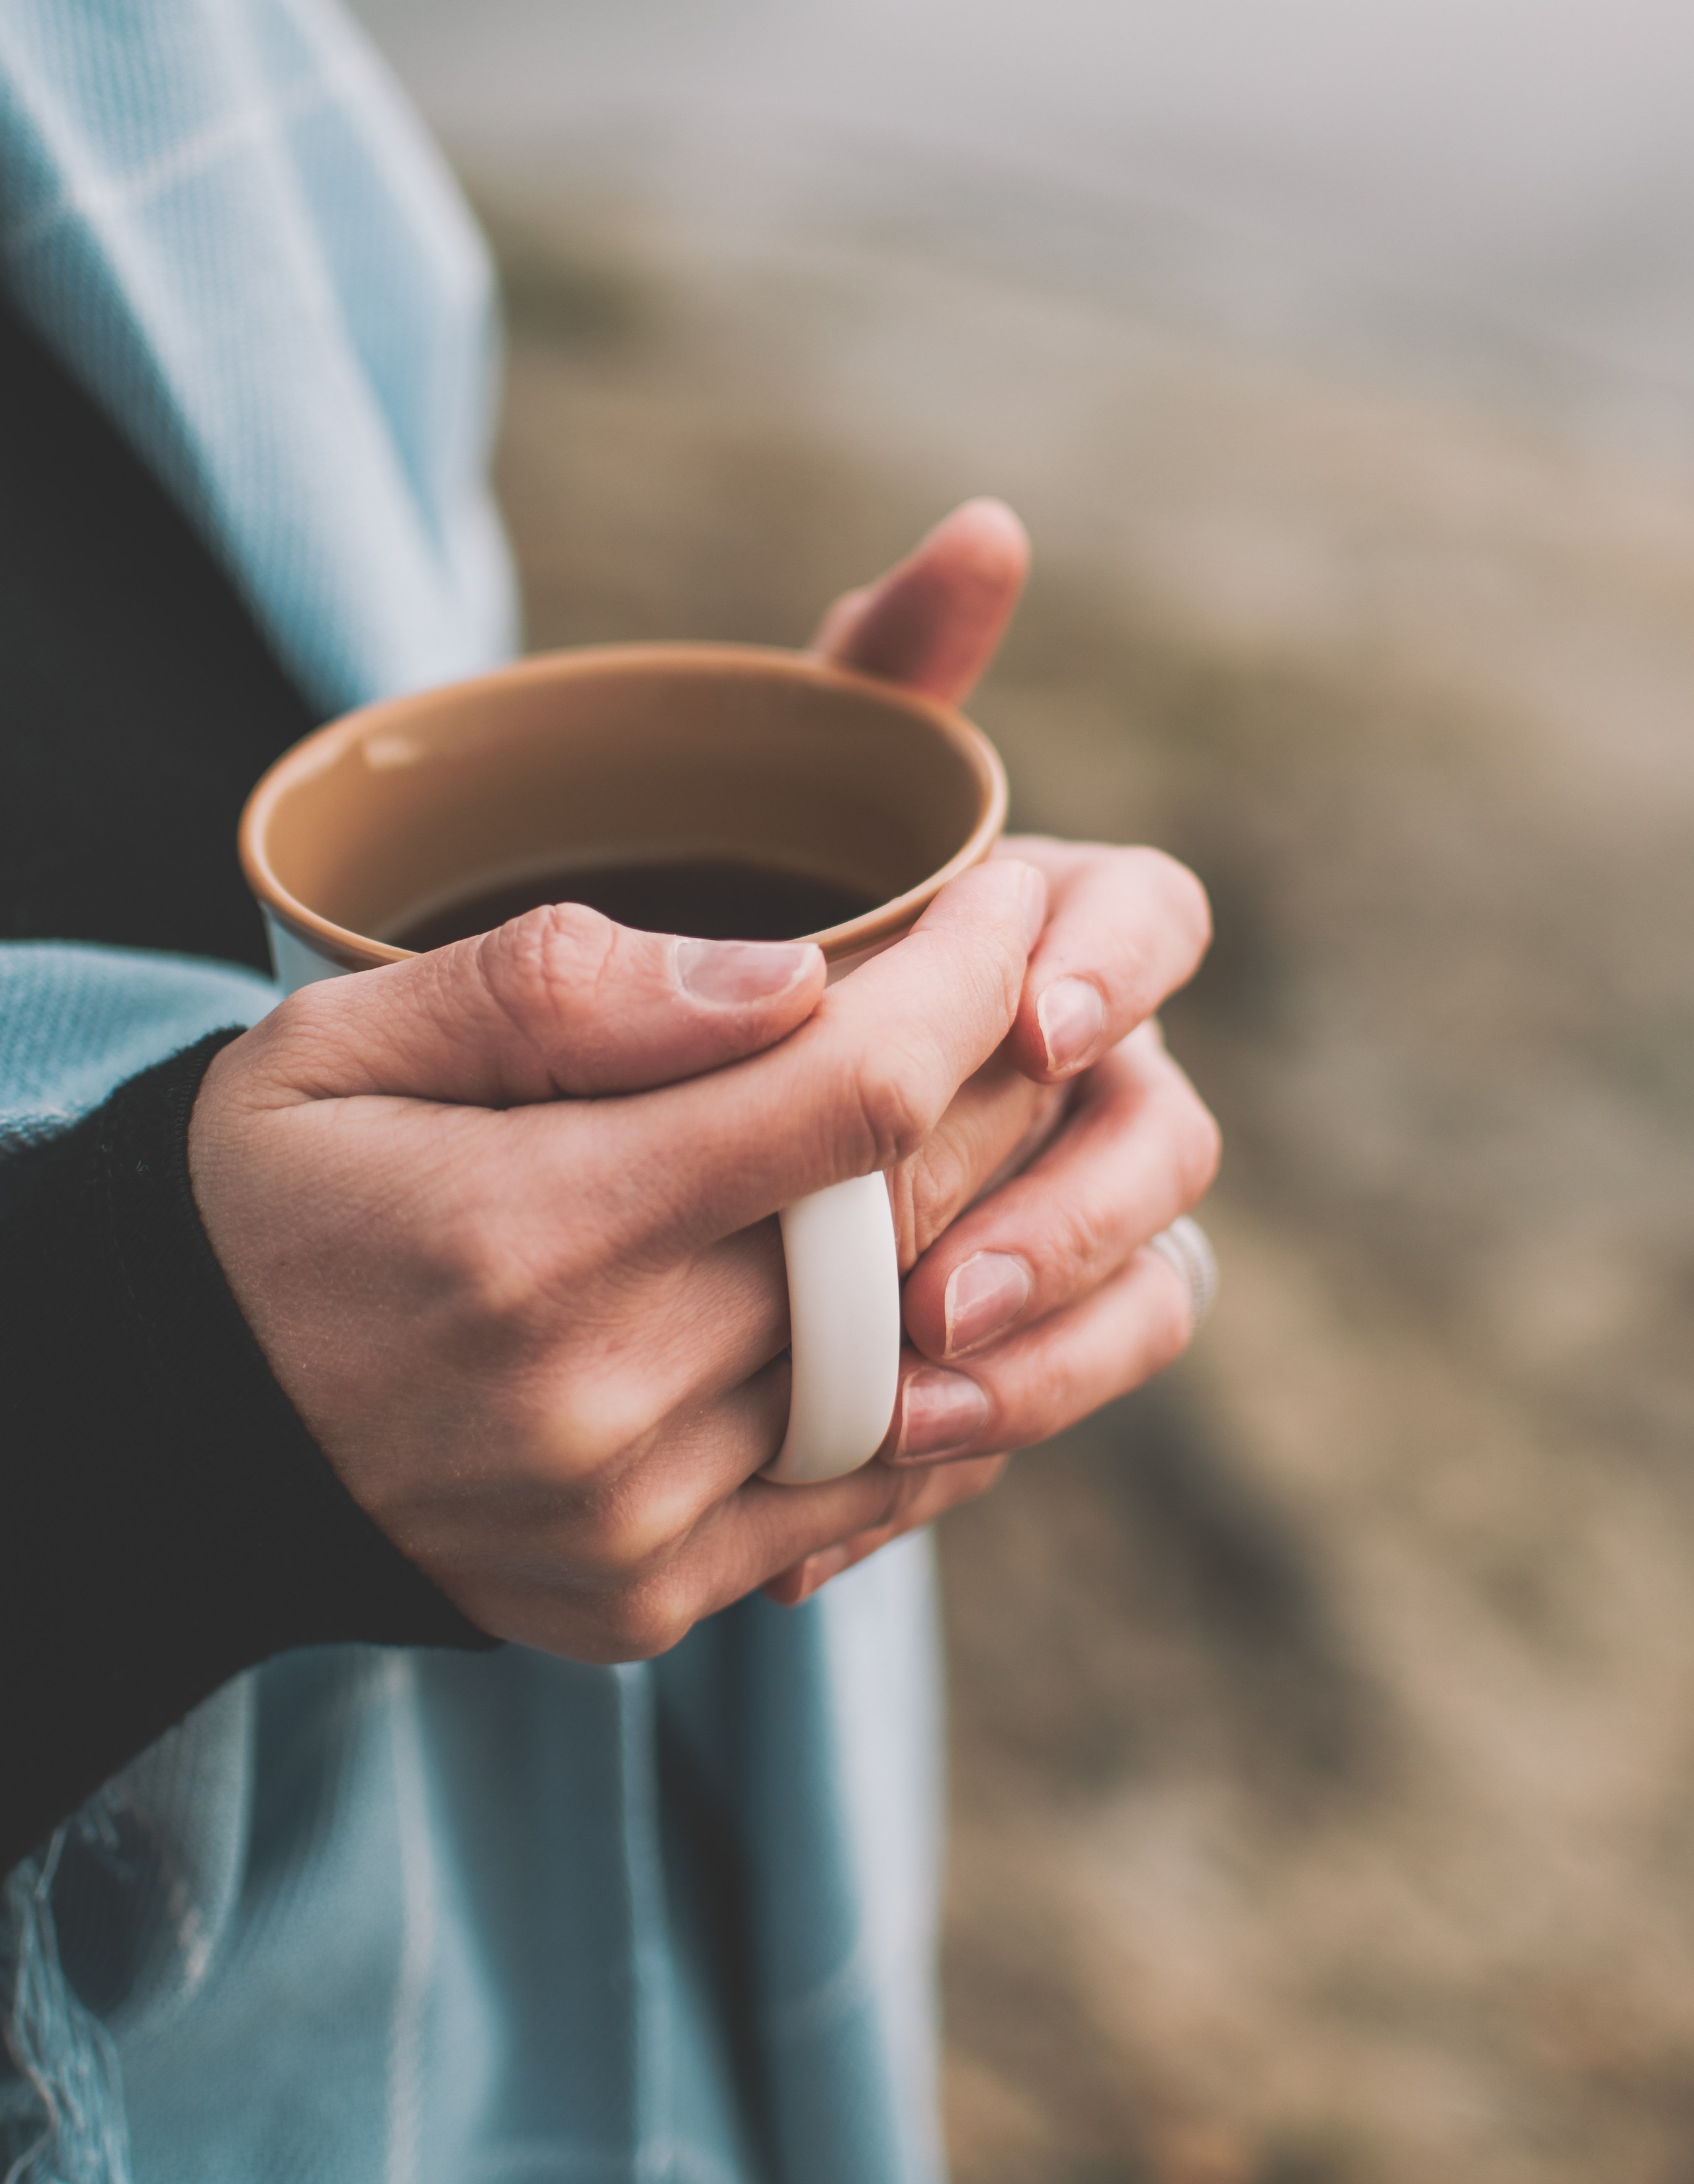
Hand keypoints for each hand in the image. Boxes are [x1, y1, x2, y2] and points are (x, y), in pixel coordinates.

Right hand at [190, 862, 1067, 1658]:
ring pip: (914, 1364)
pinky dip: (935, 1382)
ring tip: (999, 1125)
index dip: (966, 985)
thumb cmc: (269, 1196)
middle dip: (1004, 1088)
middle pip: (905, 1228)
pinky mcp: (648, 1595)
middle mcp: (597, 1399)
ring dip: (993, 1234)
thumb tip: (791, 979)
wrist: (176, 1429)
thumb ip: (559, 988)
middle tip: (1032, 993)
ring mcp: (633, 1520)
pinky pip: (864, 1489)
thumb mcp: (341, 1039)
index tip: (1007, 894)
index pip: (847, 1102)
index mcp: (527, 1234)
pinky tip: (944, 1284)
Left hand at [765, 501, 1218, 1600]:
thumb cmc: (690, 925)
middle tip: (940, 1275)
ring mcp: (1053, 1208)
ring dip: (1055, 1345)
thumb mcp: (743, 790)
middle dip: (1073, 1207)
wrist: (583, 1124)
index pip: (1149, 916)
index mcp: (1038, 927)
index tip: (1032, 1016)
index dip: (1122, 964)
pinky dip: (986, 1432)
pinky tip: (864, 1469)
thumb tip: (991, 529)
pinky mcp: (1005, 1334)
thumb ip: (868, 672)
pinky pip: (1051, 1394)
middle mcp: (1072, 1070)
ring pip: (1143, 1284)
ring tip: (909, 1395)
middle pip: (1161, 1131)